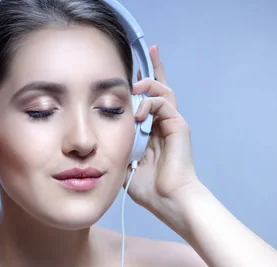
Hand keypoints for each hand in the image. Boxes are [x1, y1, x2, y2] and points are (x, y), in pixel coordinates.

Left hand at [125, 46, 199, 212]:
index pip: (147, 100)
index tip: (131, 70)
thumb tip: (97, 138)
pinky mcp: (179, 126)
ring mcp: (172, 123)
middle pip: (160, 87)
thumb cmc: (148, 187)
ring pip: (163, 90)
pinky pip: (164, 103)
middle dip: (151, 69)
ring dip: (147, 84)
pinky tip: (136, 112)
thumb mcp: (123, 161)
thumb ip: (116, 146)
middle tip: (142, 55)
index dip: (141, 84)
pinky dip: (150, 102)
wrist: (168, 200)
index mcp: (151, 130)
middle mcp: (163, 123)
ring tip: (133, 87)